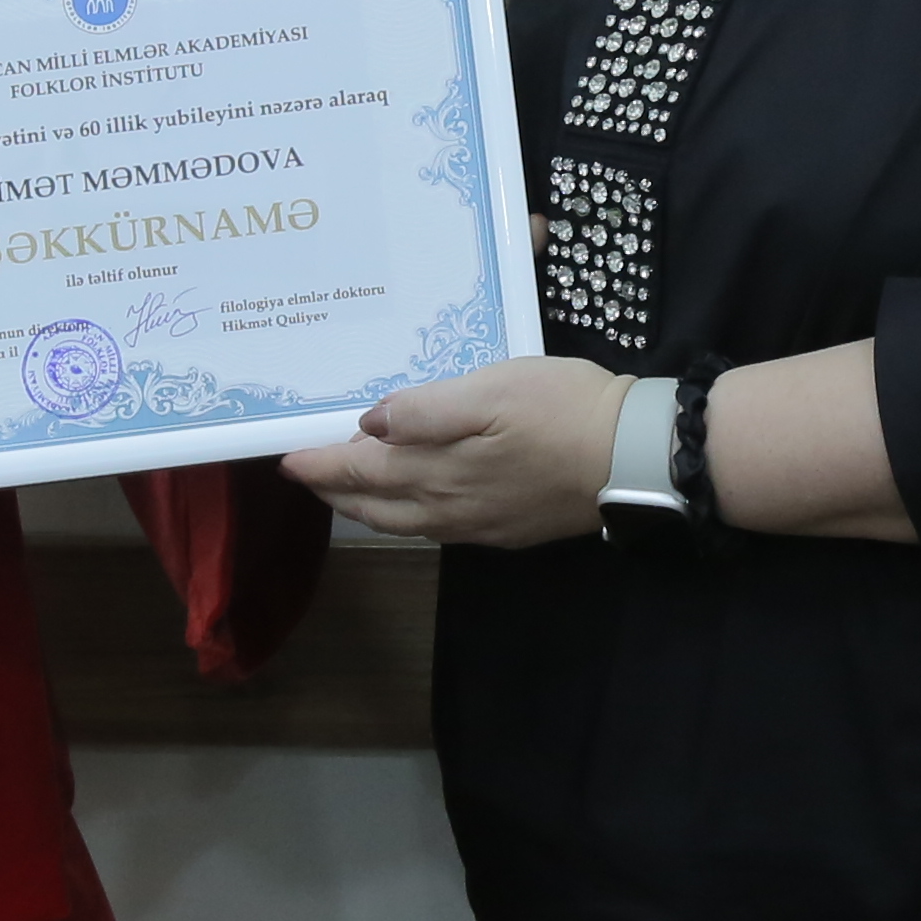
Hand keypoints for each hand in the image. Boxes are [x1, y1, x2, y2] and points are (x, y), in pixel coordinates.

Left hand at [280, 355, 623, 547]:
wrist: (635, 458)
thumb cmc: (563, 411)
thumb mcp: (492, 391)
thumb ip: (425, 411)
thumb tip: (367, 424)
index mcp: (436, 472)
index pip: (358, 474)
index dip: (318, 466)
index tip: (285, 457)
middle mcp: (448, 508)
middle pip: (373, 507)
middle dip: (335, 490)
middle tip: (306, 472)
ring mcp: (478, 525)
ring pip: (403, 523)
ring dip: (367, 507)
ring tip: (347, 489)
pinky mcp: (506, 530)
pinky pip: (437, 528)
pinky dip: (406, 515)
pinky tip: (412, 501)